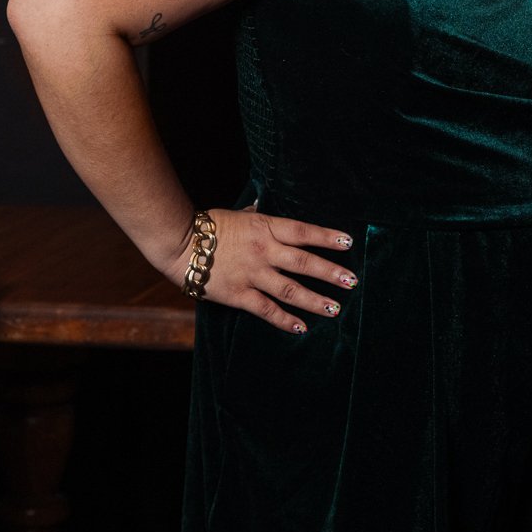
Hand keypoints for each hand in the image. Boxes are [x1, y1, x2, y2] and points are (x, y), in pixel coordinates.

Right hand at [163, 206, 357, 332]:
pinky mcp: (238, 295)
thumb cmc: (209, 226)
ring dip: (315, 300)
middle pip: (304, 262)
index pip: (304, 231)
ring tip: (335, 309)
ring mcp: (252, 274)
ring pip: (290, 289)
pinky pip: (266, 309)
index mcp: (266, 228)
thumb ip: (257, 214)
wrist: (179, 244)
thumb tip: (266, 203)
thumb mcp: (239, 214)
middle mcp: (264, 251)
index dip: (327, 237)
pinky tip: (301, 327)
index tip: (349, 242)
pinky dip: (284, 319)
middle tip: (352, 281)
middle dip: (331, 272)